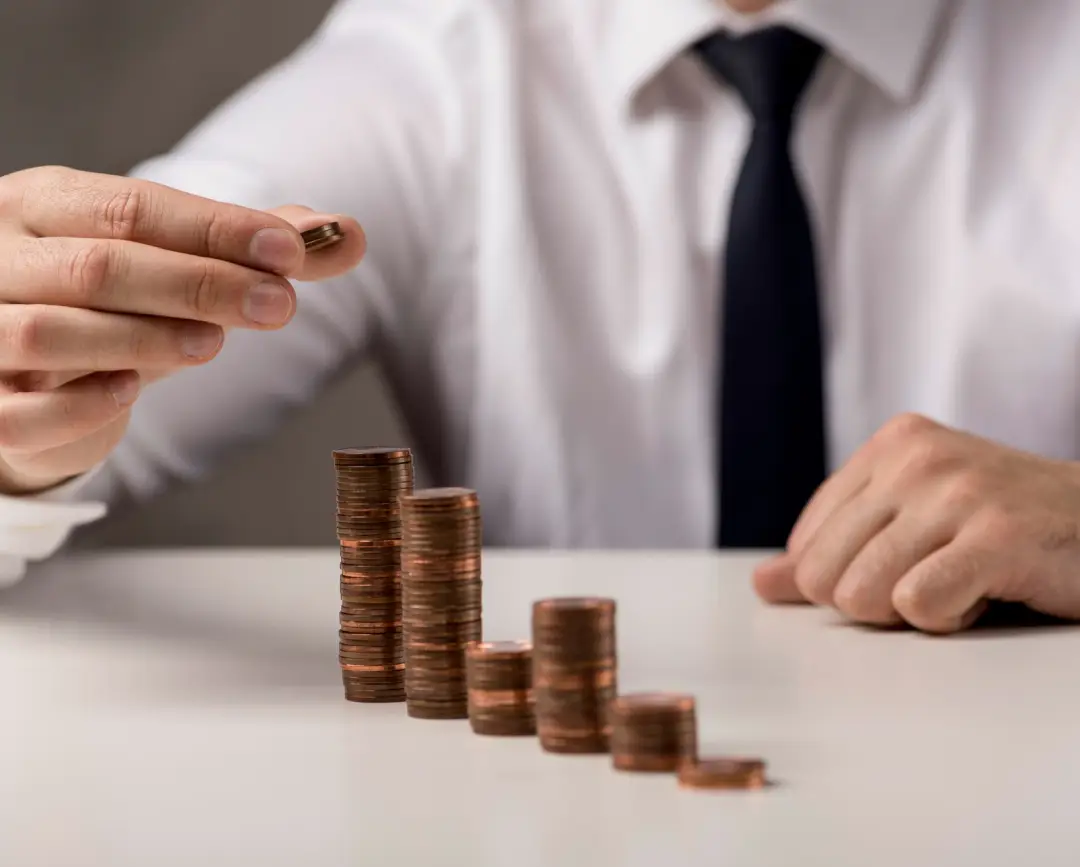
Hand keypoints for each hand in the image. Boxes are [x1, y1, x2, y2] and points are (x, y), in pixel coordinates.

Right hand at [0, 166, 365, 494]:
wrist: (25, 370)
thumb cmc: (109, 303)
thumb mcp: (175, 266)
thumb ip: (253, 250)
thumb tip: (347, 234)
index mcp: (44, 203)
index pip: (134, 208)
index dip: (217, 230)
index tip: (291, 250)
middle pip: (99, 265)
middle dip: (200, 284)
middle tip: (280, 304)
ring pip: (48, 332)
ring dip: (144, 338)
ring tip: (214, 344)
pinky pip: (19, 412)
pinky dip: (81, 404)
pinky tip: (134, 391)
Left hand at [752, 413, 1079, 632]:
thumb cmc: (1006, 531)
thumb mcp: (913, 524)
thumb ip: (833, 550)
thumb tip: (763, 583)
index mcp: (890, 446)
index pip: (806, 544)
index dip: (849, 578)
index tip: (910, 562)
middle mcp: (917, 458)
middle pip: (822, 575)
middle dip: (874, 599)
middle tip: (937, 577)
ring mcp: (957, 492)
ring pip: (862, 595)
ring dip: (913, 612)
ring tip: (964, 582)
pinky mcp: (998, 535)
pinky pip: (918, 606)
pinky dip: (949, 620)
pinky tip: (987, 595)